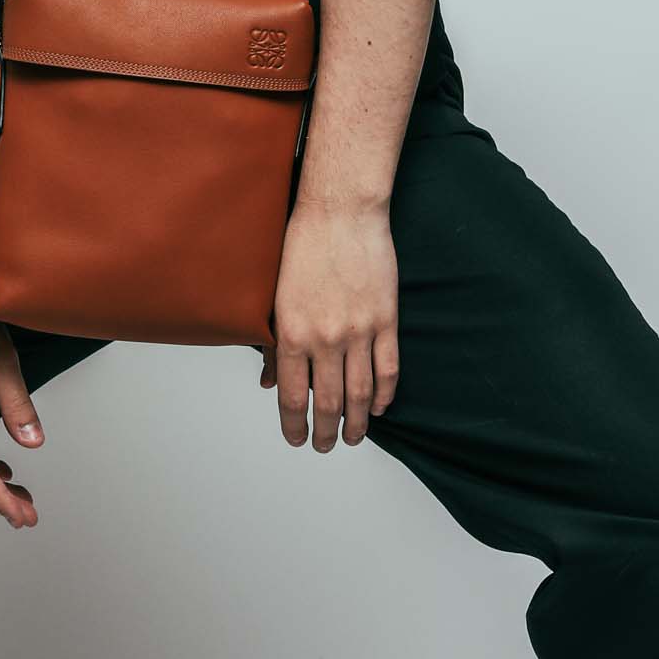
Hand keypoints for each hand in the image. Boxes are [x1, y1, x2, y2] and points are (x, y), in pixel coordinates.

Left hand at [258, 199, 398, 449]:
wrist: (340, 212)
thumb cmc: (302, 247)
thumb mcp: (276, 296)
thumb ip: (274, 343)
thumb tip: (270, 382)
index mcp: (293, 334)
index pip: (294, 397)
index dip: (295, 425)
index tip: (297, 439)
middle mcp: (327, 338)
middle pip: (330, 402)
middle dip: (327, 432)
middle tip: (326, 446)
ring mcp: (360, 330)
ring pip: (362, 392)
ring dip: (359, 421)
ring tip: (355, 437)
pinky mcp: (386, 318)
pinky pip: (388, 367)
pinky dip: (386, 393)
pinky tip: (381, 407)